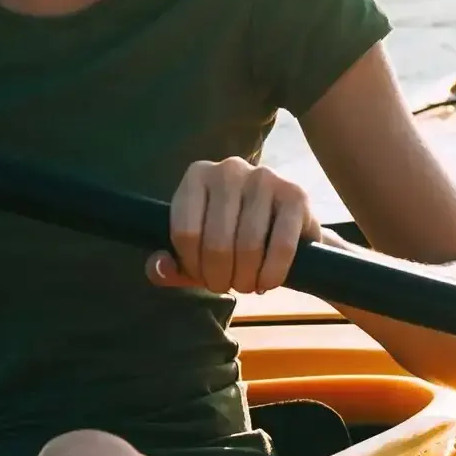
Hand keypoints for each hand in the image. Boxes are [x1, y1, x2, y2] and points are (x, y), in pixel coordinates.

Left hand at [151, 156, 314, 294]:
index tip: (203, 276)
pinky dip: (272, 274)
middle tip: (229, 286)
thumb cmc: (233, 238)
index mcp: (196, 176)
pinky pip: (280, 246)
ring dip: (246, 280)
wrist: (286, 225)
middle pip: (216, 242)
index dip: (192, 266)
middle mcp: (228, 170)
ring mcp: (264, 177)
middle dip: (221, 278)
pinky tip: (269, 282)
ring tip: (248, 285)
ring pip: (248, 247)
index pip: (184, 232)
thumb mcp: (197, 251)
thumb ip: (172, 264)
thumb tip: (159, 268)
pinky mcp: (295, 194)